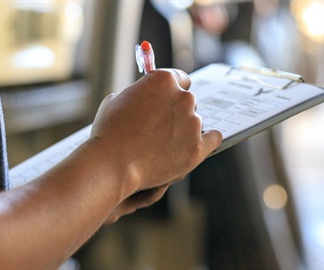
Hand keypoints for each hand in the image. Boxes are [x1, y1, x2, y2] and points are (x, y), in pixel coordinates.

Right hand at [90, 69, 221, 209]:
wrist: (113, 162)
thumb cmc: (110, 131)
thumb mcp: (118, 100)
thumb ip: (139, 94)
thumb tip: (146, 97)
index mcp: (164, 80)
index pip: (180, 79)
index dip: (174, 89)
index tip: (171, 98)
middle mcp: (183, 98)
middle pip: (188, 102)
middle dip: (177, 113)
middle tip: (160, 127)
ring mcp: (193, 123)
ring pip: (195, 123)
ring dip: (184, 130)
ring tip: (161, 146)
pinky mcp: (198, 147)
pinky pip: (213, 138)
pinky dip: (207, 140)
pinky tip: (200, 143)